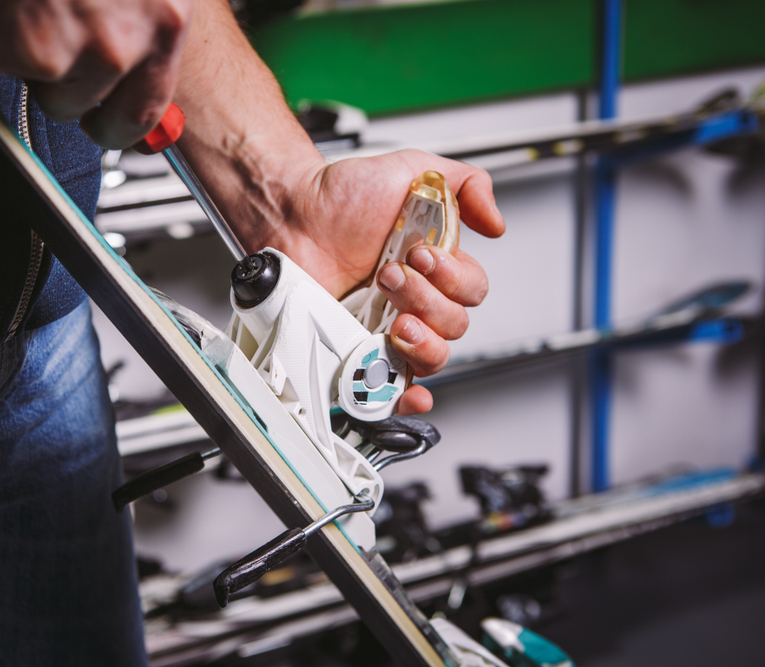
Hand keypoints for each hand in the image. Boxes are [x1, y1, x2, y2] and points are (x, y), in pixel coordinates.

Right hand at [0, 0, 192, 147]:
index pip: (142, 114)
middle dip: (61, 73)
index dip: (117, 119)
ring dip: (17, 41)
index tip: (106, 120)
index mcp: (160, 20)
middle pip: (78, 105)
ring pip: (26, 79)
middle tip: (47, 18)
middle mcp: (108, 44)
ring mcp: (43, 49)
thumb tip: (141, 59)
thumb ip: (151, 12)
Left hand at [268, 149, 504, 415]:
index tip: (420, 254)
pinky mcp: (359, 350)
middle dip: (426, 299)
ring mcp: (387, 327)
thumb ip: (465, 184)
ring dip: (420, 339)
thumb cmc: (340, 196)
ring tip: (391, 315)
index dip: (452, 276)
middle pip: (455, 325)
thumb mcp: (412, 169)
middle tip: (389, 274)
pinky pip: (392, 386)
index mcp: (432, 265)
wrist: (289, 214)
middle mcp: (414, 299)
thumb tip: (497, 222)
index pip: (472, 289)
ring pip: (432, 356)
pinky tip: (410, 390)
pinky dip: (407, 396)